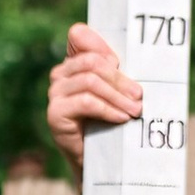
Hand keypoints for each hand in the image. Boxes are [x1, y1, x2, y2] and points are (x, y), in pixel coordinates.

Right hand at [47, 21, 142, 179]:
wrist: (98, 158)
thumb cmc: (110, 120)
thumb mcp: (116, 90)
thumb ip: (116, 70)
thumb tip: (120, 56)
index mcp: (73, 62)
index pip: (80, 36)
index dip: (101, 44)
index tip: (121, 62)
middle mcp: (60, 74)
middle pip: (92, 62)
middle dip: (120, 79)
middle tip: (139, 96)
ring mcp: (55, 93)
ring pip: (90, 81)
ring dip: (118, 96)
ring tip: (135, 110)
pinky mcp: (55, 113)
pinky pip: (85, 102)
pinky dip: (108, 109)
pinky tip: (122, 118)